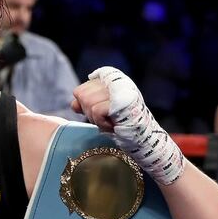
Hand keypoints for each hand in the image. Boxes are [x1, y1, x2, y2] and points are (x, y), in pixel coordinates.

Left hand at [72, 66, 184, 184]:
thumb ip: (87, 104)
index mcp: (113, 79)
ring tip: (111, 121)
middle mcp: (117, 81)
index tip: (100, 113)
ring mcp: (120, 89)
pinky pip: (96, 111)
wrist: (143, 139)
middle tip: (106, 118)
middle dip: (89, 112)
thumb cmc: (121, 125)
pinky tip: (113, 125)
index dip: (85, 105)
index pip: (81, 90)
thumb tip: (74, 104)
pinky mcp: (122, 101)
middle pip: (81, 95)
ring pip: (87, 102)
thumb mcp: (101, 112)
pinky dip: (101, 122)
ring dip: (96, 118)